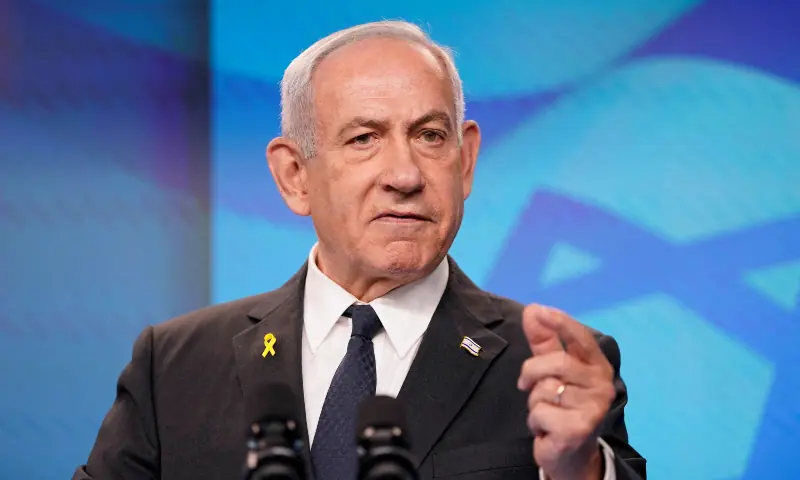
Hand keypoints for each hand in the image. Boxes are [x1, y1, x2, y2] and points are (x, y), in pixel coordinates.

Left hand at [517, 305, 614, 479]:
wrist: (572, 452)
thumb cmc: (562, 405)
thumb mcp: (552, 371)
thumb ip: (544, 341)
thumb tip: (532, 309)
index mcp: (597, 365)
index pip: (581, 338)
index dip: (561, 322)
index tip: (539, 310)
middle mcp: (601, 384)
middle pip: (557, 363)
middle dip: (532, 372)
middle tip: (526, 385)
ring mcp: (593, 408)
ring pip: (545, 390)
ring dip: (535, 402)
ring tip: (546, 411)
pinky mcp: (578, 429)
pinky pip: (541, 413)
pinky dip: (535, 421)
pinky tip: (547, 429)